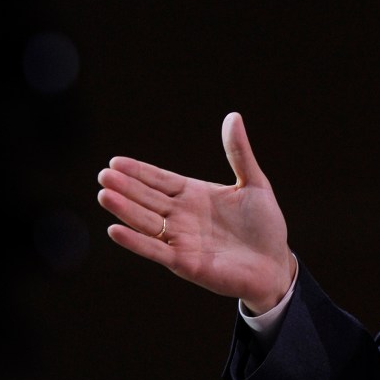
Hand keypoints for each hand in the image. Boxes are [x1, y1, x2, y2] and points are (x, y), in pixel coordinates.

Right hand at [97, 112, 296, 313]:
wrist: (276, 263)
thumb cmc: (265, 225)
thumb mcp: (253, 182)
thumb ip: (238, 152)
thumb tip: (233, 116)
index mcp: (194, 196)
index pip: (160, 180)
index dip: (138, 171)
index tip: (115, 162)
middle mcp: (182, 217)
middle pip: (147, 198)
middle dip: (125, 187)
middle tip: (103, 175)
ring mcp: (181, 240)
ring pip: (146, 222)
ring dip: (125, 210)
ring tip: (104, 195)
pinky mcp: (185, 263)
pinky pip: (156, 250)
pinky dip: (135, 241)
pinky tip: (115, 230)